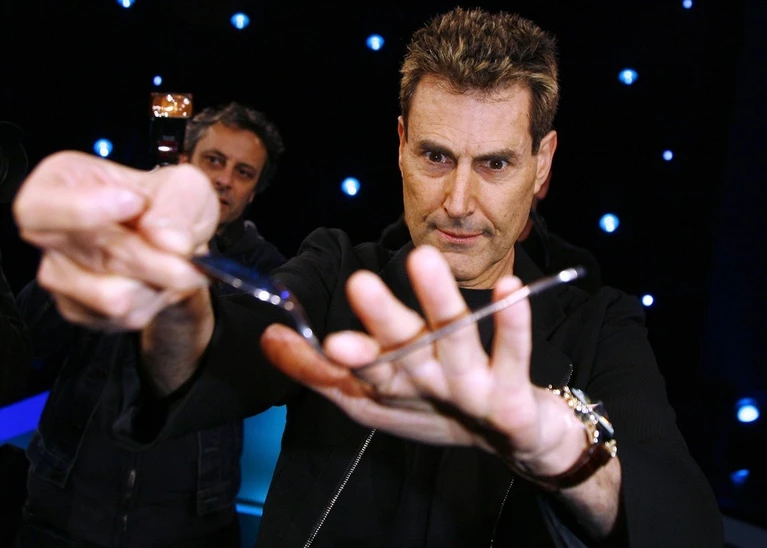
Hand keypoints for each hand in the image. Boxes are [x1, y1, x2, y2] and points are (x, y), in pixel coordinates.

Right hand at [13, 151, 217, 329]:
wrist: (175, 245)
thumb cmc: (167, 206)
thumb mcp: (186, 187)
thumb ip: (179, 206)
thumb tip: (167, 239)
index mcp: (58, 185)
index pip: (38, 207)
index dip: (82, 209)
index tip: (133, 202)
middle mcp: (49, 232)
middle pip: (96, 255)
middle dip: (154, 257)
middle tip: (185, 251)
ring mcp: (60, 275)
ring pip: (114, 295)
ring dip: (158, 282)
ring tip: (169, 262)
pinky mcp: (80, 310)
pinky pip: (125, 316)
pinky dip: (155, 301)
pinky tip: (157, 280)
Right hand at [261, 245, 584, 474]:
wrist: (510, 439)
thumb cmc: (433, 407)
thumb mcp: (369, 396)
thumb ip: (318, 370)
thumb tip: (269, 335)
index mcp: (393, 382)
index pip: (366, 368)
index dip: (350, 356)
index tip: (331, 341)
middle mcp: (429, 384)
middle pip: (405, 349)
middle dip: (383, 320)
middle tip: (361, 285)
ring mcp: (473, 388)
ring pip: (457, 343)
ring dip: (440, 303)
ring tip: (423, 260)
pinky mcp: (512, 389)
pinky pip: (513, 353)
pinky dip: (512, 323)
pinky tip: (510, 287)